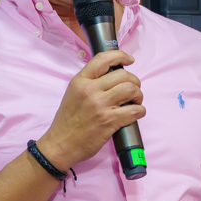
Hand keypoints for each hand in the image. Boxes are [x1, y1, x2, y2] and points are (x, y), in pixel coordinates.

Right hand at [35, 50, 144, 170]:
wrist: (61, 144)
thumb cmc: (67, 121)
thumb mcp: (73, 93)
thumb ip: (89, 83)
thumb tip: (113, 76)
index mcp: (80, 81)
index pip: (103, 59)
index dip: (120, 56)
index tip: (129, 60)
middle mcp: (90, 90)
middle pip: (123, 75)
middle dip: (134, 81)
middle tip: (133, 91)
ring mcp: (100, 105)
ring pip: (131, 89)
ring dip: (138, 95)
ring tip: (135, 101)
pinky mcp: (109, 121)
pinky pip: (134, 110)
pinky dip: (140, 111)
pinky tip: (136, 113)